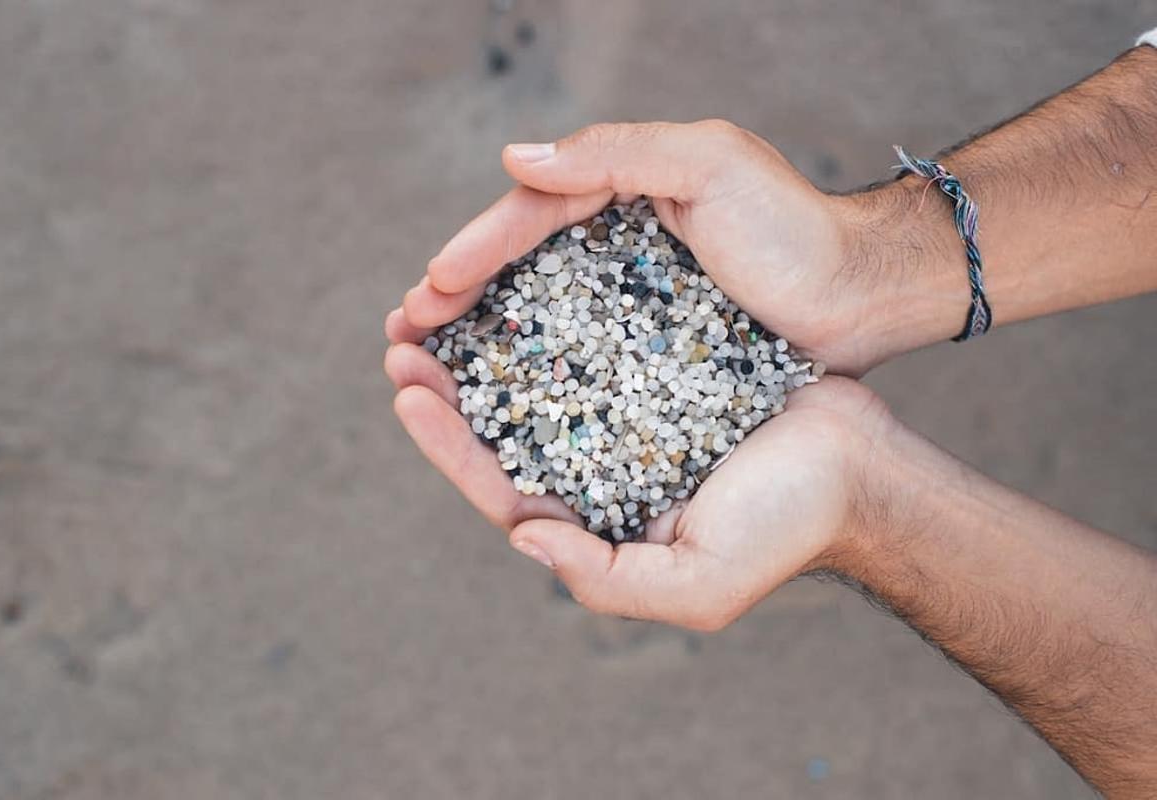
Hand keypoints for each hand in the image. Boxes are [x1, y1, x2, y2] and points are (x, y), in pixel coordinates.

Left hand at [385, 337, 898, 630]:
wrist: (859, 466)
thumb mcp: (695, 585)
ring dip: (483, 343)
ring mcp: (624, 413)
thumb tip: (523, 538)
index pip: (501, 486)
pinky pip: (587, 335)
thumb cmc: (784, 529)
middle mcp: (598, 466)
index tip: (408, 394)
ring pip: (534, 376)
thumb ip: (604, 581)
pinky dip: (545, 312)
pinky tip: (516, 278)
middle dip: (446, 387)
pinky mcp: (654, 365)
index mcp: (595, 520)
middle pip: (502, 428)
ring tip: (434, 303)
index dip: (448, 445)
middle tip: (399, 341)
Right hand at [386, 120, 931, 375]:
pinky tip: (501, 397)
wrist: (863, 295)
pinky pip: (582, 359)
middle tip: (403, 336)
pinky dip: (536, 373)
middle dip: (458, 299)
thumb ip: (616, 152)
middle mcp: (617, 246)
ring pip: (540, 316)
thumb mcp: (710, 163)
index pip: (530, 217)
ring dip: (482, 340)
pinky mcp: (653, 348)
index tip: (428, 291)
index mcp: (621, 194)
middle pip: (520, 269)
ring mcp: (633, 300)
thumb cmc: (793, 227)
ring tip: (429, 367)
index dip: (476, 251)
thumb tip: (515, 160)